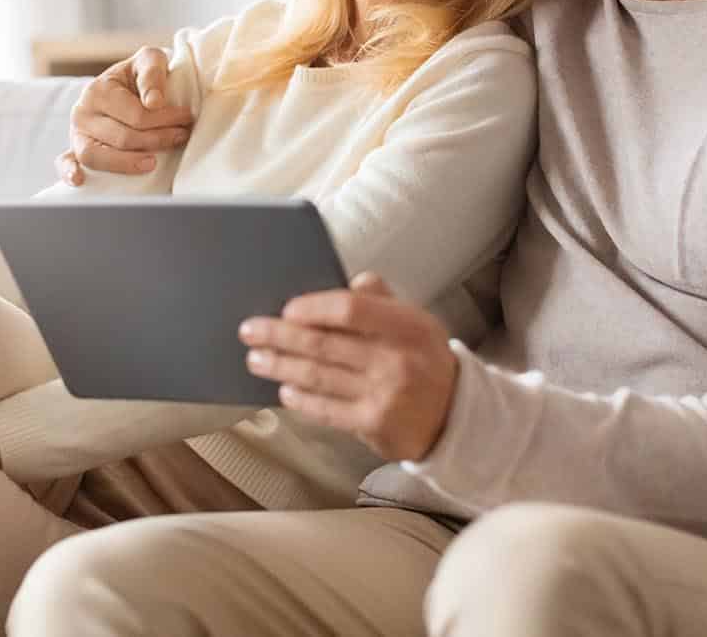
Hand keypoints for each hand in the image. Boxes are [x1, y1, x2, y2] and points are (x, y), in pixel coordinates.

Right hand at [55, 46, 192, 183]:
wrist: (125, 85)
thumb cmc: (138, 75)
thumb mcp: (148, 61)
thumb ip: (152, 74)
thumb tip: (154, 103)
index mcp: (98, 90)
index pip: (135, 115)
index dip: (165, 119)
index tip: (187, 118)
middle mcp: (82, 112)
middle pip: (120, 138)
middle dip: (157, 139)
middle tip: (181, 136)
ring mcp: (77, 133)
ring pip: (96, 156)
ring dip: (126, 163)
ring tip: (153, 163)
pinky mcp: (74, 150)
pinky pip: (65, 162)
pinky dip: (68, 171)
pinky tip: (79, 180)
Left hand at [239, 273, 459, 461]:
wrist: (456, 418)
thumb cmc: (423, 360)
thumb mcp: (416, 322)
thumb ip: (381, 300)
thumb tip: (348, 281)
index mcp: (407, 326)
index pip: (351, 308)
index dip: (313, 307)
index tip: (286, 309)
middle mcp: (396, 360)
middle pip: (324, 343)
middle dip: (280, 336)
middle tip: (250, 331)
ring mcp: (384, 395)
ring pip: (318, 377)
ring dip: (281, 367)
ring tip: (257, 359)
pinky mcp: (374, 425)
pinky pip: (326, 410)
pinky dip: (301, 399)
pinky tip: (284, 390)